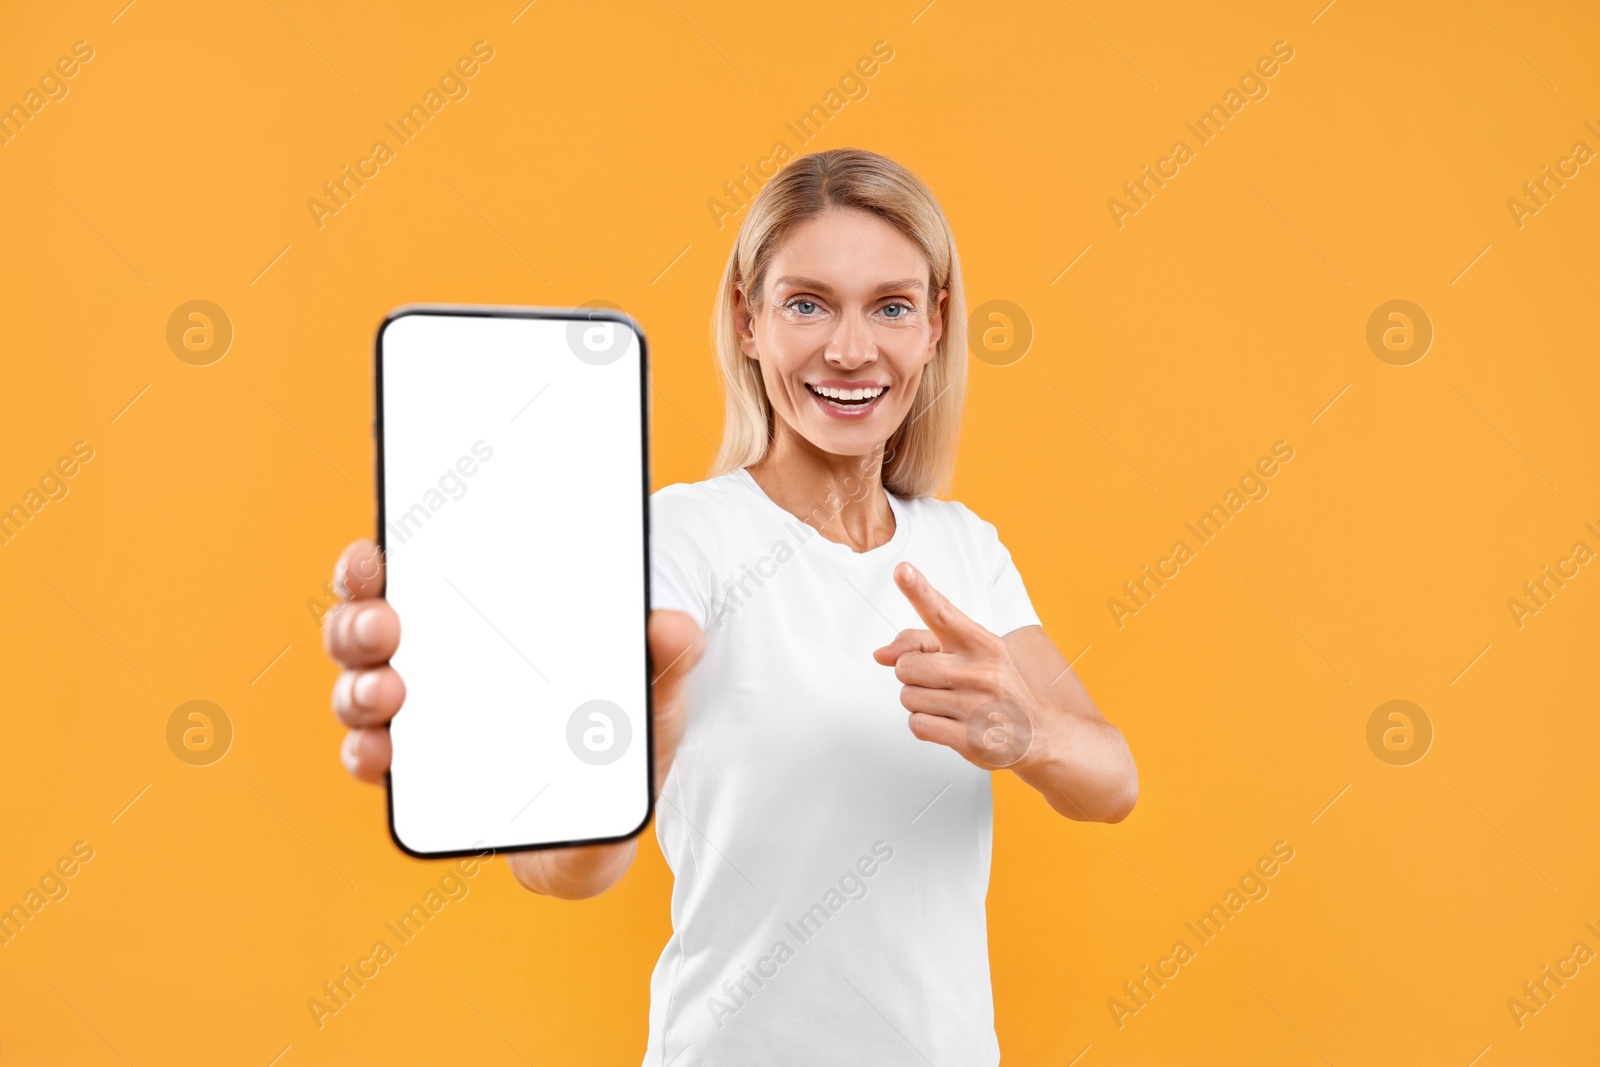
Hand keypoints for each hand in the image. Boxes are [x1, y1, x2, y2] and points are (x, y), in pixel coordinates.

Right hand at [322, 539, 704, 795]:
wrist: (606, 823)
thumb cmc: (616, 734)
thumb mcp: (653, 693)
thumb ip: (668, 659)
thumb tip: (676, 626)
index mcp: (477, 621)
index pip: (406, 576)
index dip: (373, 563)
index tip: (374, 555)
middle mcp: (430, 664)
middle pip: (364, 629)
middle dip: (359, 621)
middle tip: (386, 625)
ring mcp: (416, 723)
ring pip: (357, 692)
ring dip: (358, 688)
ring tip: (388, 691)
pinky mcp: (418, 781)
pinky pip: (372, 760)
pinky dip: (366, 755)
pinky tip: (381, 754)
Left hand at [872, 562, 1038, 768]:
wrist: (1036, 732)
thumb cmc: (994, 685)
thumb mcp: (969, 653)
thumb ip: (921, 643)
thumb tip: (881, 654)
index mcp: (981, 643)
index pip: (943, 613)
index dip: (919, 591)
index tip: (902, 570)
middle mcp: (980, 671)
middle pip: (906, 665)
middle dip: (912, 674)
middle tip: (940, 681)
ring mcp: (975, 706)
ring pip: (907, 696)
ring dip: (919, 701)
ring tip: (950, 703)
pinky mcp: (969, 738)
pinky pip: (917, 724)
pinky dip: (925, 724)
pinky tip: (950, 723)